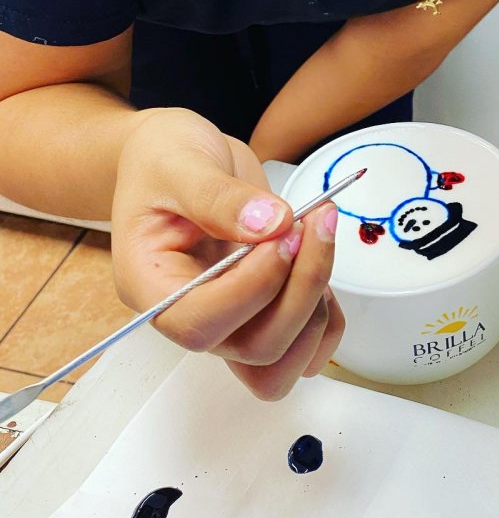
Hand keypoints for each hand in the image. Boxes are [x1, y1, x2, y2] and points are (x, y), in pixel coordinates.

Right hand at [111, 108, 344, 398]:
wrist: (175, 157)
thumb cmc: (163, 160)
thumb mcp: (180, 163)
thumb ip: (219, 196)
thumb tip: (270, 224)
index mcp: (151, 286)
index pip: (200, 324)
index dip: (252, 288)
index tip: (283, 233)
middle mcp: (189, 315)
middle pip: (254, 347)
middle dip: (300, 289)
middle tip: (316, 222)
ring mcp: (228, 321)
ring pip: (282, 360)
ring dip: (317, 305)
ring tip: (319, 236)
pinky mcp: (260, 314)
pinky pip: (304, 349)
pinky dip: (328, 316)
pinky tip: (318, 259)